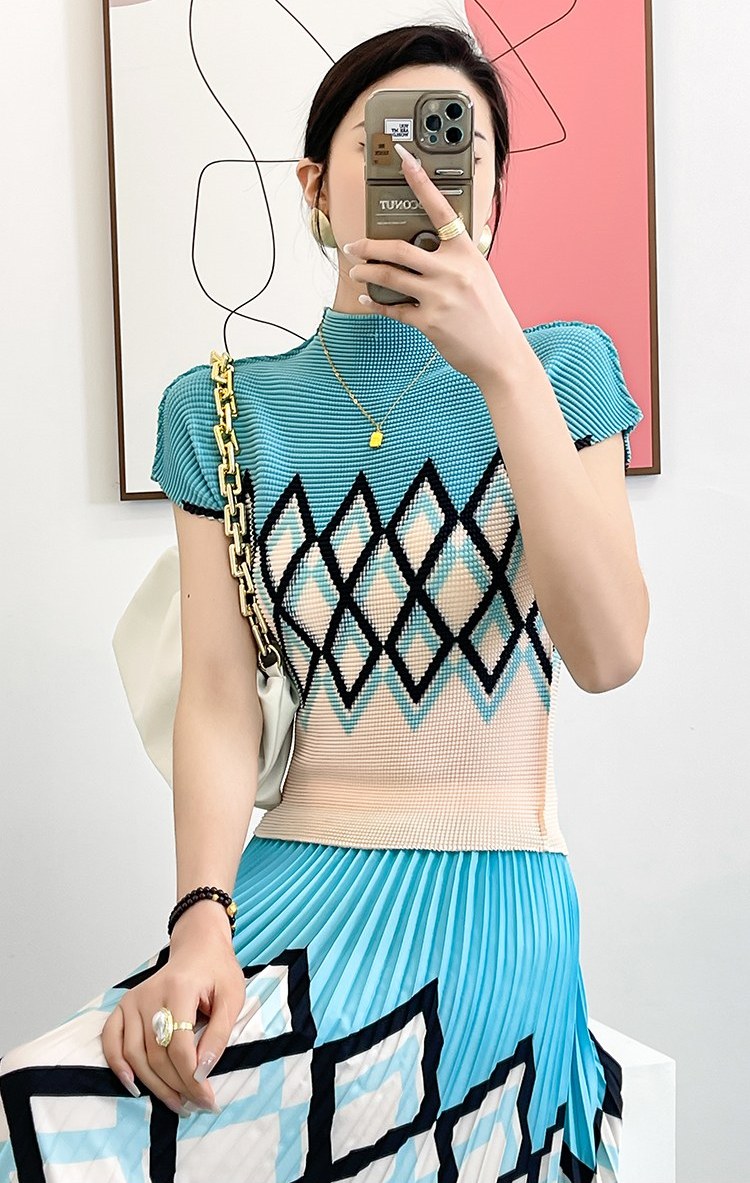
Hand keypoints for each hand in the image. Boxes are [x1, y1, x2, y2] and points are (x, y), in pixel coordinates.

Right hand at [101, 905, 246, 1115]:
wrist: (198, 947)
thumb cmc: (217, 971)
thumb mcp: (233, 997)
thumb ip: (219, 1034)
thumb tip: (203, 1071)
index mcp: (179, 989)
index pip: (180, 1046)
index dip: (193, 1078)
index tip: (208, 1098)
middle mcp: (150, 994)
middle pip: (156, 1054)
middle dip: (177, 1086)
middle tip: (196, 1105)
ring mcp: (133, 999)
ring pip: (134, 1054)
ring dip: (153, 1084)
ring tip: (175, 1102)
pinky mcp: (124, 1005)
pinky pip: (111, 1039)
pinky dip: (117, 1064)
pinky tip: (132, 1085)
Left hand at [343, 142, 531, 388]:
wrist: (501, 354)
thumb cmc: (490, 315)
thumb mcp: (480, 276)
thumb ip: (456, 259)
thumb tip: (429, 249)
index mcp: (466, 253)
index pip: (441, 208)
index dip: (421, 181)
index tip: (404, 159)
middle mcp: (452, 271)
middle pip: (399, 249)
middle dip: (369, 246)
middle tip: (354, 246)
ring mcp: (439, 297)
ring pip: (390, 276)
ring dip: (366, 272)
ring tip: (356, 271)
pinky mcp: (429, 322)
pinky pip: (393, 308)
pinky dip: (376, 303)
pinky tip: (367, 299)